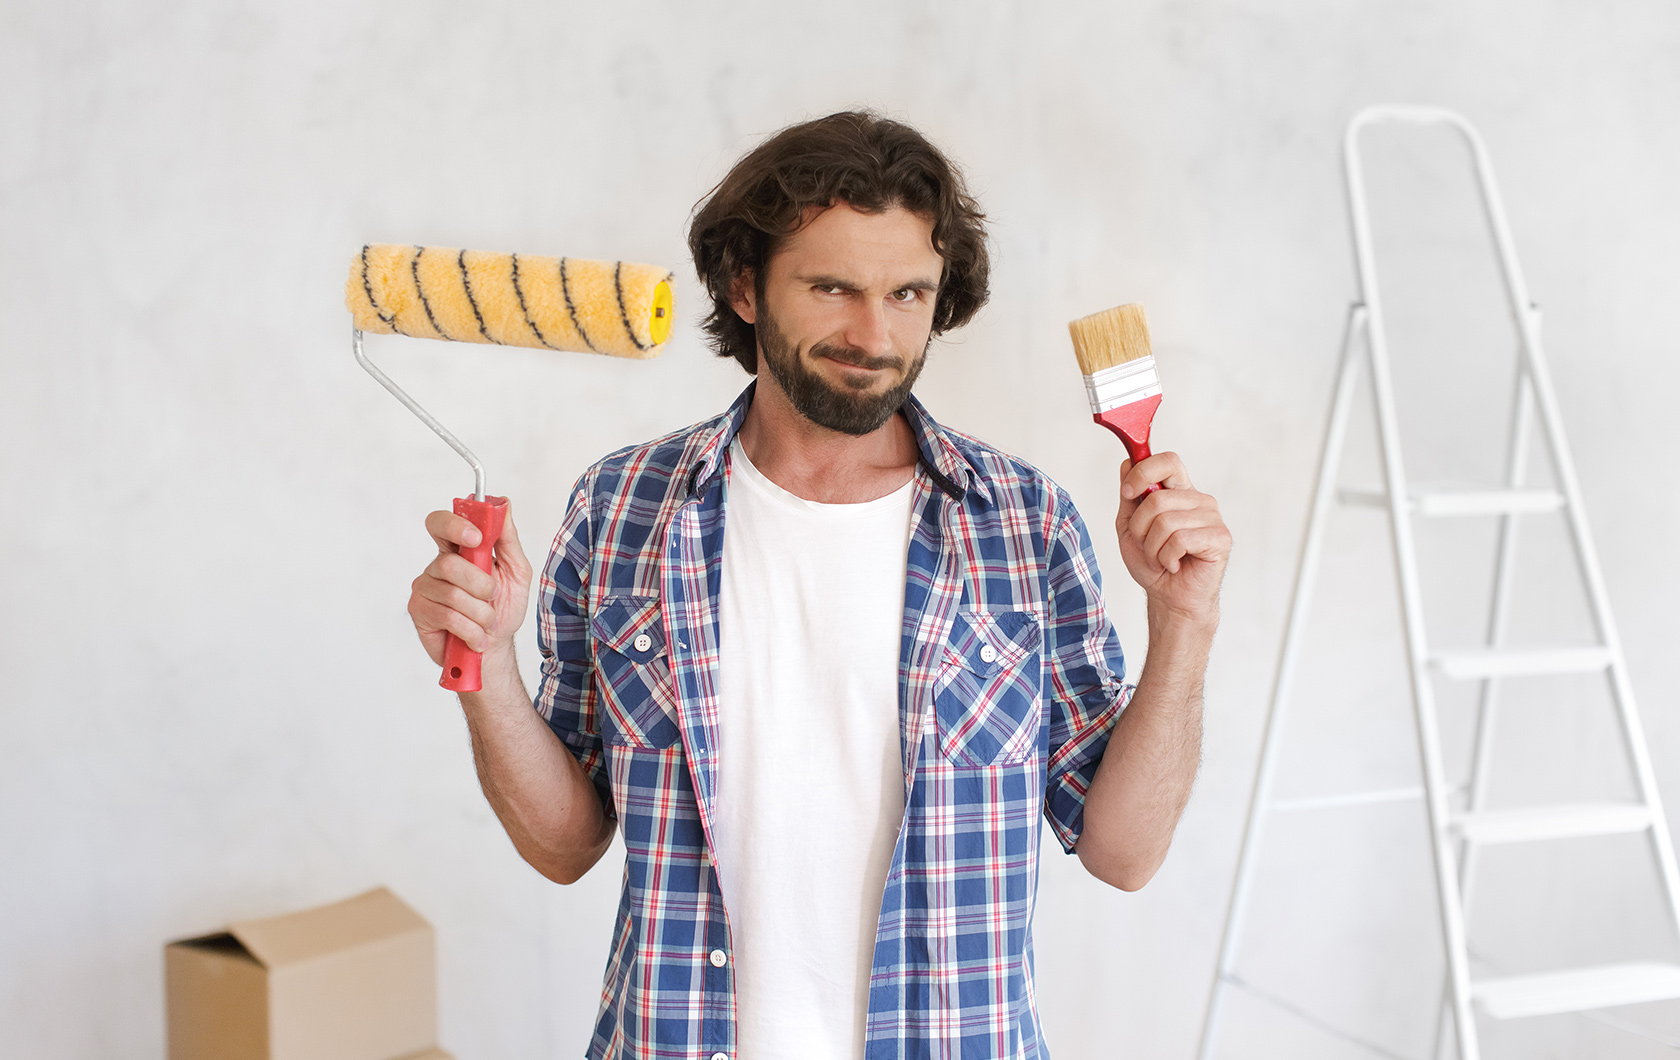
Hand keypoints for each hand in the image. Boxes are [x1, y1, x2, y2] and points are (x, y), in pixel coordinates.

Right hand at [408, 503, 533, 663]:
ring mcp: (425, 587)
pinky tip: (476, 636)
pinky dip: (471, 630)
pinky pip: (447, 615)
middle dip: (480, 585)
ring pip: (451, 593)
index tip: (477, 538)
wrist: (495, 648)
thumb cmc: (504, 609)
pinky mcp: (419, 611)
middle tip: (493, 596)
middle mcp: (438, 565)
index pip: (441, 523)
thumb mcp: (516, 571)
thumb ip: (508, 539)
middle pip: (449, 563)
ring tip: (487, 622)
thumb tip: (504, 504)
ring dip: (481, 613)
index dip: (454, 525)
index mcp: (458, 550)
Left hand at [1115, 453, 1230, 626]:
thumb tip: (1128, 462)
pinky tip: (1175, 565)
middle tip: (1147, 546)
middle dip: (1140, 528)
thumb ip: (1130, 497)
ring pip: (1165, 521)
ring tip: (1161, 558)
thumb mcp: (1130, 527)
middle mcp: (1199, 500)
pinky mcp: (1220, 538)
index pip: (1168, 461)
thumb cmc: (1154, 563)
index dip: (1144, 471)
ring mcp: (1212, 518)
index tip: (1127, 493)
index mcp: (1179, 492)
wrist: (1170, 598)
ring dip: (1153, 548)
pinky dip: (1167, 558)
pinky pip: (1180, 540)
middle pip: (1157, 498)